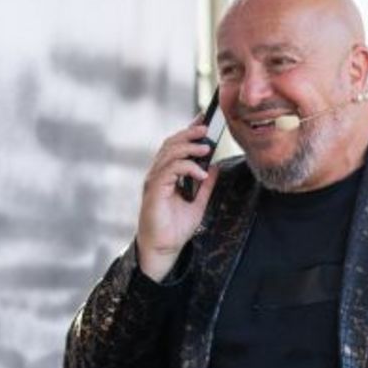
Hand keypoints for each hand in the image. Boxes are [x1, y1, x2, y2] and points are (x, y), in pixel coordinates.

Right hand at [135, 121, 218, 280]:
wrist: (164, 249)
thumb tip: (214, 167)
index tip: (204, 119)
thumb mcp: (198, 203)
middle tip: (206, 128)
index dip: (189, 130)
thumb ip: (205, 185)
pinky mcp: (154, 190)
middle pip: (171, 144)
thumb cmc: (176, 228)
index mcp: (167, 174)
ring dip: (189, 147)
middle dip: (189, 133)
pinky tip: (201, 174)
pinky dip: (187, 168)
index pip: (176, 145)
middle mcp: (158, 174)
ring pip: (169, 153)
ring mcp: (154, 181)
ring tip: (206, 148)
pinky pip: (170, 170)